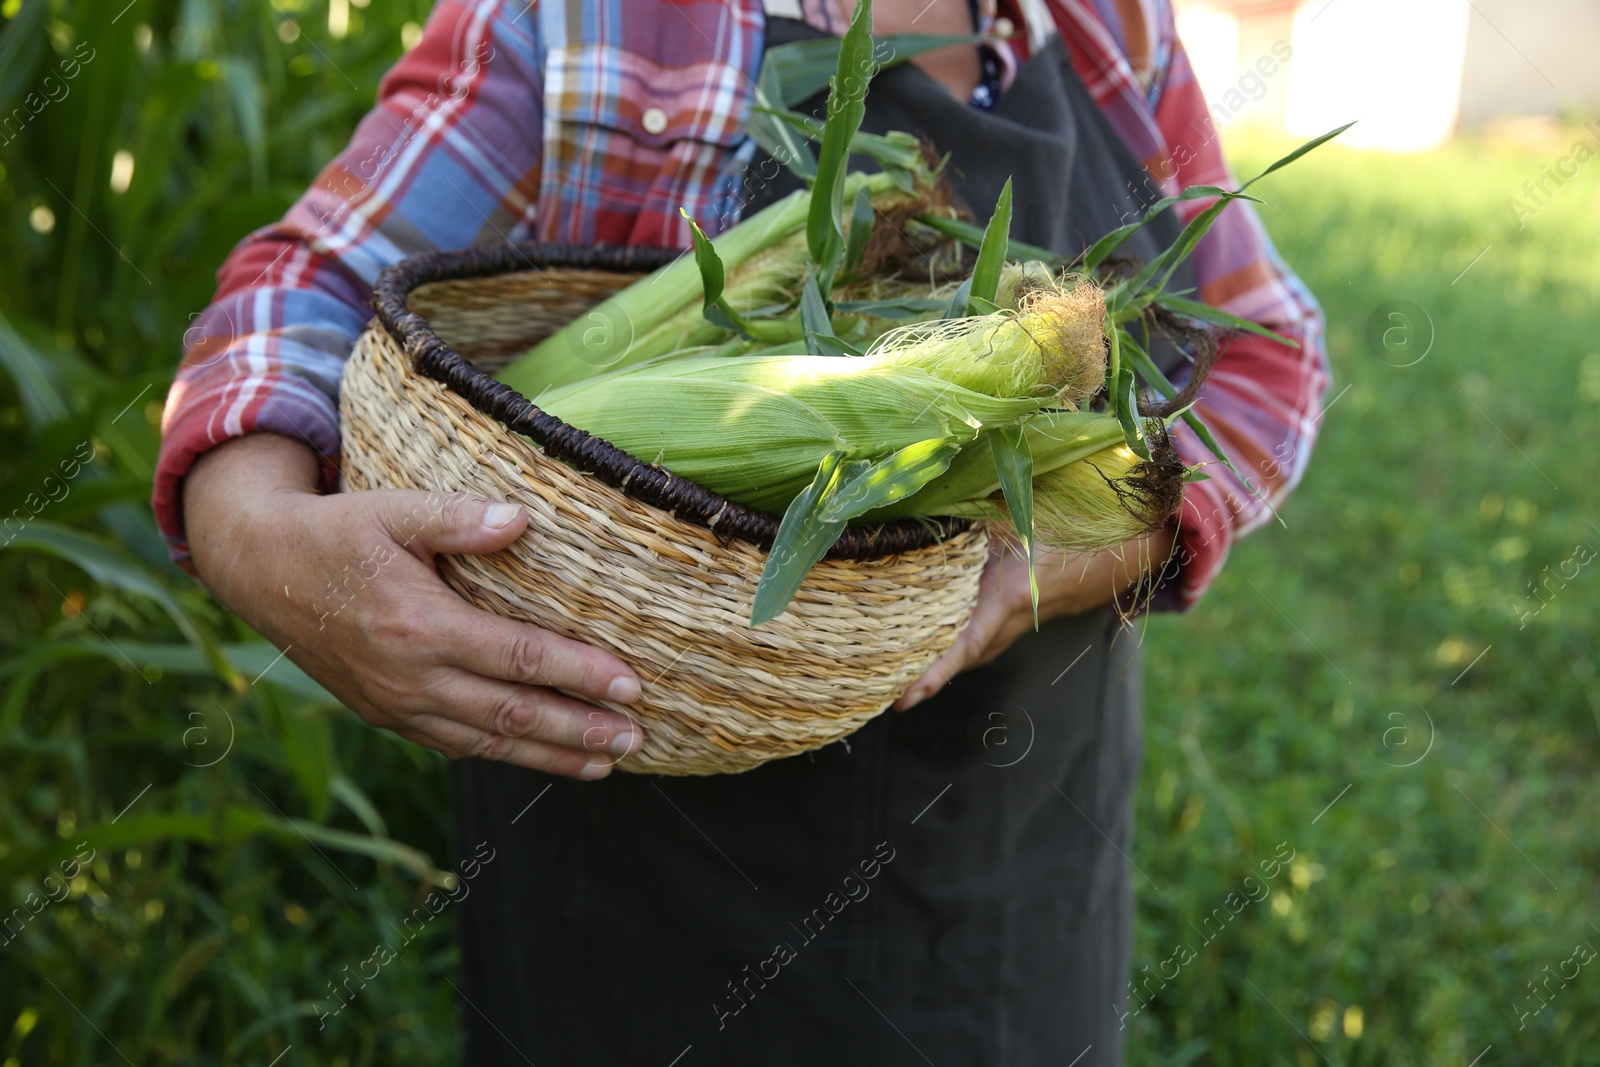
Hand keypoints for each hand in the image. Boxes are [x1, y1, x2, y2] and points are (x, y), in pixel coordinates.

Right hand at [184, 434, 642, 778]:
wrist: (260, 570)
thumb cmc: (336, 533)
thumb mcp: (393, 510)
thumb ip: (458, 517)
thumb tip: (522, 518)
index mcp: (420, 626)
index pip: (520, 659)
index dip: (580, 675)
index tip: (632, 684)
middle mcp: (411, 678)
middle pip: (514, 716)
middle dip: (581, 732)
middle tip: (636, 739)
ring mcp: (398, 705)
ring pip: (489, 743)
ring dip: (552, 756)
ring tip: (607, 763)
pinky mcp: (389, 715)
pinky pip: (457, 745)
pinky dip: (505, 755)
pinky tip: (545, 758)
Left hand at [893, 525, 1175, 710]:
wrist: (1127, 546)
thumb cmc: (1074, 523)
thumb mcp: (1025, 513)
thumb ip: (981, 507)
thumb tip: (934, 496)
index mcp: (1010, 595)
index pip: (965, 642)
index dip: (935, 672)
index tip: (904, 698)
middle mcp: (1009, 619)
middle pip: (956, 656)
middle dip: (918, 675)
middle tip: (871, 689)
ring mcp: (1013, 623)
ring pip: (965, 650)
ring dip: (930, 662)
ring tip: (881, 674)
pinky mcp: (1014, 616)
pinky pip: (975, 636)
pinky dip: (948, 645)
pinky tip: (917, 641)